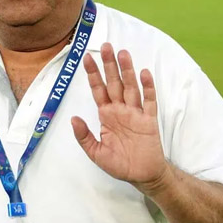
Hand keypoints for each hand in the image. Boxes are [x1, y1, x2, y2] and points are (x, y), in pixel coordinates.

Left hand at [71, 43, 168, 189]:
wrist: (142, 176)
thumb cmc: (119, 164)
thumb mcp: (96, 153)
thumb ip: (84, 136)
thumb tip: (73, 118)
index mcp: (107, 115)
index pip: (99, 90)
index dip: (93, 74)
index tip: (87, 57)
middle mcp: (120, 110)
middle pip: (115, 83)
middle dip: (109, 65)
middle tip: (106, 46)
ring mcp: (136, 113)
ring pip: (131, 87)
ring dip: (127, 71)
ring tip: (123, 53)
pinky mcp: (149, 120)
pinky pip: (149, 101)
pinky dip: (147, 87)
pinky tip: (144, 73)